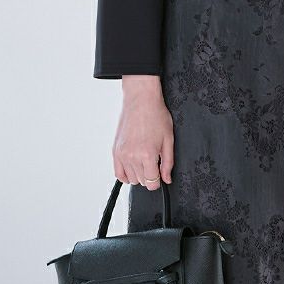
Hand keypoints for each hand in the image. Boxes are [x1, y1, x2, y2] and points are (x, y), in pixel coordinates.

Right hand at [112, 75, 173, 190]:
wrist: (141, 100)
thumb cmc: (156, 115)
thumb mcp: (168, 139)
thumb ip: (168, 163)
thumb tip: (166, 179)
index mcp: (147, 155)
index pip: (152, 183)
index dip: (158, 180)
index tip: (160, 172)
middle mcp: (132, 157)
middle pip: (142, 182)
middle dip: (149, 175)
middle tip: (153, 160)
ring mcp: (122, 154)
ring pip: (131, 179)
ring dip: (138, 173)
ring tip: (144, 158)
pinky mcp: (115, 150)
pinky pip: (118, 173)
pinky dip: (126, 173)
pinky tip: (133, 165)